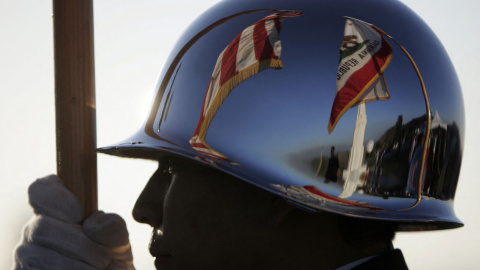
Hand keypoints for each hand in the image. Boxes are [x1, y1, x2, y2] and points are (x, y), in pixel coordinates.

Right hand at [13, 175, 134, 269]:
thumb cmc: (110, 260)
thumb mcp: (118, 241)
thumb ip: (112, 228)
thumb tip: (93, 224)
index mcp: (56, 210)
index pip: (41, 189)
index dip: (58, 198)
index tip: (80, 214)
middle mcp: (34, 230)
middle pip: (43, 227)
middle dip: (79, 244)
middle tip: (104, 257)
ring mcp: (26, 255)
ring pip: (41, 255)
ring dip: (78, 266)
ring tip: (97, 269)